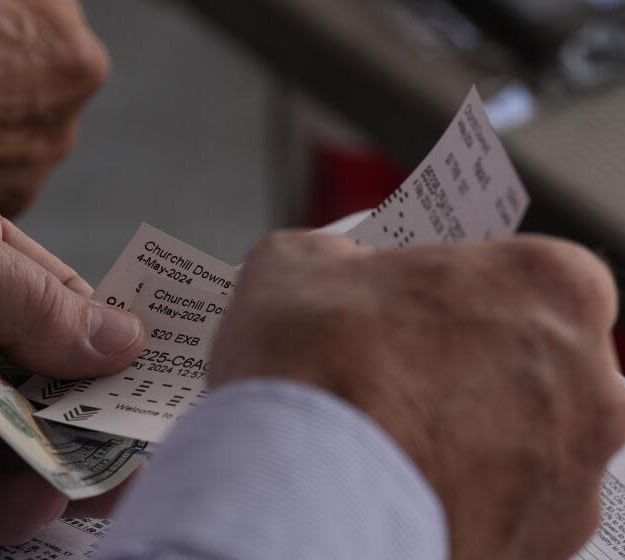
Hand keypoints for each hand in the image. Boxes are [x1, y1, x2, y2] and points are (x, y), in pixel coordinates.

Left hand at [0, 165, 142, 542]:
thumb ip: (33, 298)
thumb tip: (127, 339)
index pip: (70, 315)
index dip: (115, 350)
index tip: (158, 387)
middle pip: (50, 388)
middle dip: (95, 422)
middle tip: (139, 457)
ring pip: (16, 445)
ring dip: (57, 468)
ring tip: (94, 487)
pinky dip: (5, 502)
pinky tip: (36, 501)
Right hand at [210, 232, 623, 559]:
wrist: (302, 491)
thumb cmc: (318, 369)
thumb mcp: (299, 263)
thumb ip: (341, 258)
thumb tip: (339, 274)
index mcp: (552, 286)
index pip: (524, 275)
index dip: (463, 291)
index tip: (421, 305)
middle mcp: (589, 381)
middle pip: (531, 360)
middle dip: (470, 362)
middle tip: (396, 369)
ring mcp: (572, 473)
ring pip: (521, 439)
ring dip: (469, 433)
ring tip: (390, 434)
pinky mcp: (542, 543)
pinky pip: (503, 505)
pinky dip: (459, 493)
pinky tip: (398, 481)